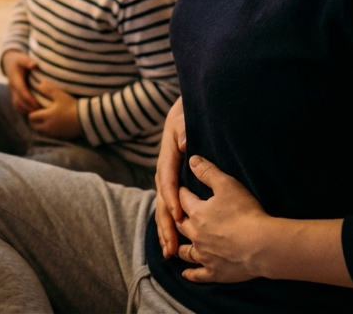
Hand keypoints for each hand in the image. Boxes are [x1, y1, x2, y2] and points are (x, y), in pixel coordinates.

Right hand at [1, 50, 39, 112]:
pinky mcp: (14, 95)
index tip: (37, 105)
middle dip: (30, 107)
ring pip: (17, 105)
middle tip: (42, 113)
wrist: (9, 63)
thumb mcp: (22, 58)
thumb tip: (34, 65)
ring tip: (39, 114)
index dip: (29, 99)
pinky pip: (17, 105)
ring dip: (27, 110)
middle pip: (19, 101)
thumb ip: (28, 61)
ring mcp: (12, 93)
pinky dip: (25, 110)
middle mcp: (12, 88)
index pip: (21, 91)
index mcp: (15, 79)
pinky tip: (34, 113)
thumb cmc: (19, 60)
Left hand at [26, 76, 81, 138]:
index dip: (32, 113)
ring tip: (46, 120)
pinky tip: (55, 125)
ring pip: (42, 132)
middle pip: (35, 126)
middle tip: (39, 115)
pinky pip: (51, 136)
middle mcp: (48, 126)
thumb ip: (49, 89)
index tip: (35, 109)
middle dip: (35, 121)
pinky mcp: (61, 137)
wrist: (86, 119)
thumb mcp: (60, 96)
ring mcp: (54, 133)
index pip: (31, 117)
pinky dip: (50, 132)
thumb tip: (40, 83)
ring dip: (42, 127)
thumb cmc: (72, 106)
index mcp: (46, 116)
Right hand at [154, 96, 186, 257]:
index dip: (172, 199)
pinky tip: (174, 238)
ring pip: (163, 204)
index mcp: (168, 151)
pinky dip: (171, 220)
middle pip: (162, 198)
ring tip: (169, 252)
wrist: (189, 100)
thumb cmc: (191, 108)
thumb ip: (185, 128)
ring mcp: (169, 172)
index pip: (167, 179)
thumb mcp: (186, 114)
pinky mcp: (176, 177)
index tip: (179, 217)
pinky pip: (171, 202)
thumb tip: (185, 144)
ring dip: (165, 228)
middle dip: (165, 224)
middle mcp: (165, 165)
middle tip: (170, 248)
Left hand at [174, 155, 269, 283]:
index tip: (182, 189)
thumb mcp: (227, 185)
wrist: (261, 245)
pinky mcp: (215, 271)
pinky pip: (198, 274)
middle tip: (177, 216)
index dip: (183, 192)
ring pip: (186, 251)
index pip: (183, 199)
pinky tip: (185, 274)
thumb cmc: (246, 212)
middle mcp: (196, 234)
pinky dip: (190, 274)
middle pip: (181, 225)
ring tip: (175, 246)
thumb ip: (207, 171)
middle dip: (178, 218)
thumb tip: (190, 159)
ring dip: (180, 247)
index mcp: (197, 212)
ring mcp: (204, 255)